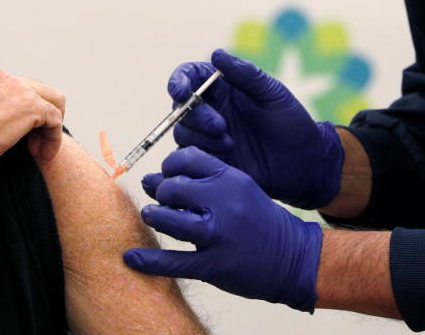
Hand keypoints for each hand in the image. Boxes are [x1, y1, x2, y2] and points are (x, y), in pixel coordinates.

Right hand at [0, 71, 64, 166]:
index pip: (12, 90)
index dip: (17, 113)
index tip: (12, 134)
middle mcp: (1, 79)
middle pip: (36, 90)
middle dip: (39, 114)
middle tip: (31, 141)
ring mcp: (19, 89)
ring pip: (52, 100)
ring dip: (49, 127)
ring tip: (40, 150)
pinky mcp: (32, 106)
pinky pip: (55, 119)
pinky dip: (53, 138)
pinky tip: (44, 155)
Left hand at [123, 147, 321, 311]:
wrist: (293, 258)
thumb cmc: (259, 219)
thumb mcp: (239, 187)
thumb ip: (201, 180)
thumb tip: (151, 178)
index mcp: (230, 179)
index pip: (185, 159)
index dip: (169, 166)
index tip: (168, 175)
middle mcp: (223, 203)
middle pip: (172, 188)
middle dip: (161, 192)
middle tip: (162, 200)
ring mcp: (217, 235)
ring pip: (168, 218)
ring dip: (154, 216)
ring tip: (153, 216)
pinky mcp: (213, 265)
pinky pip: (172, 261)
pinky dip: (148, 260)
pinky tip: (131, 257)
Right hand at [169, 49, 343, 209]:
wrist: (304, 164)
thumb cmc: (292, 124)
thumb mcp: (273, 95)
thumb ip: (246, 74)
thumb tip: (216, 54)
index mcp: (223, 88)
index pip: (189, 77)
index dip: (178, 81)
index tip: (181, 91)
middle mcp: (211, 110)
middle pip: (181, 107)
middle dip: (194, 116)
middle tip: (220, 127)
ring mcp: (208, 136)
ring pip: (182, 132)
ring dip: (200, 138)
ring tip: (229, 144)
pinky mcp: (210, 160)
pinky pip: (190, 157)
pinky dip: (202, 155)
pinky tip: (226, 157)